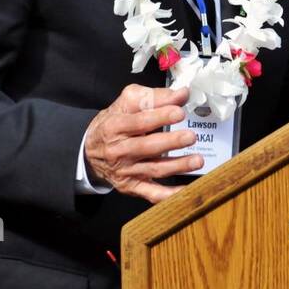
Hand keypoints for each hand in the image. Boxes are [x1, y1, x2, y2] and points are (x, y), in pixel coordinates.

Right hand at [84, 85, 201, 202]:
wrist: (91, 151)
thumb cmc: (114, 123)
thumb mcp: (126, 103)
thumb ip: (153, 97)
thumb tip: (181, 94)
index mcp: (115, 127)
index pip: (139, 122)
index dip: (160, 116)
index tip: (179, 112)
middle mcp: (119, 150)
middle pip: (147, 147)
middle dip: (170, 142)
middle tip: (191, 137)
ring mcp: (126, 171)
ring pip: (154, 169)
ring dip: (177, 166)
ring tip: (197, 160)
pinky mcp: (132, 186)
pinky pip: (152, 193)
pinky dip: (170, 194)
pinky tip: (187, 189)